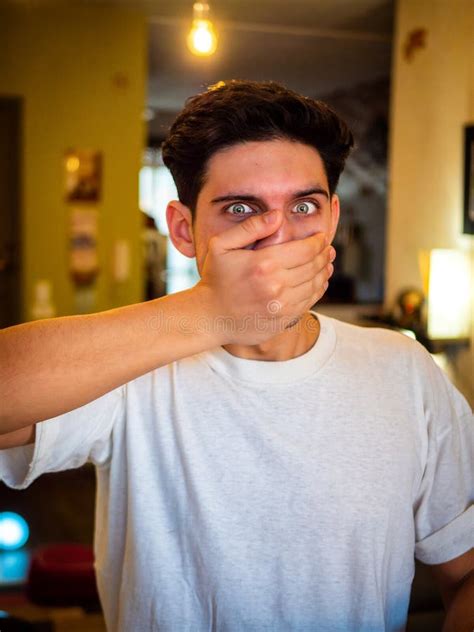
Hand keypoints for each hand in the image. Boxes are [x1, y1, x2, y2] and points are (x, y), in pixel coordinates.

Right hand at [194, 209, 334, 344]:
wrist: (209, 316)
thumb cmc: (215, 279)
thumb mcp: (221, 245)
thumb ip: (250, 227)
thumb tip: (277, 215)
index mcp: (264, 264)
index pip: (306, 249)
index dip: (318, 242)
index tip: (321, 238)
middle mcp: (275, 286)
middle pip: (314, 266)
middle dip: (324, 255)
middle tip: (328, 250)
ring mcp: (281, 306)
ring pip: (315, 285)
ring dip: (325, 272)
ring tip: (327, 264)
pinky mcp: (283, 321)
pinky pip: (308, 303)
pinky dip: (318, 291)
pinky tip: (318, 283)